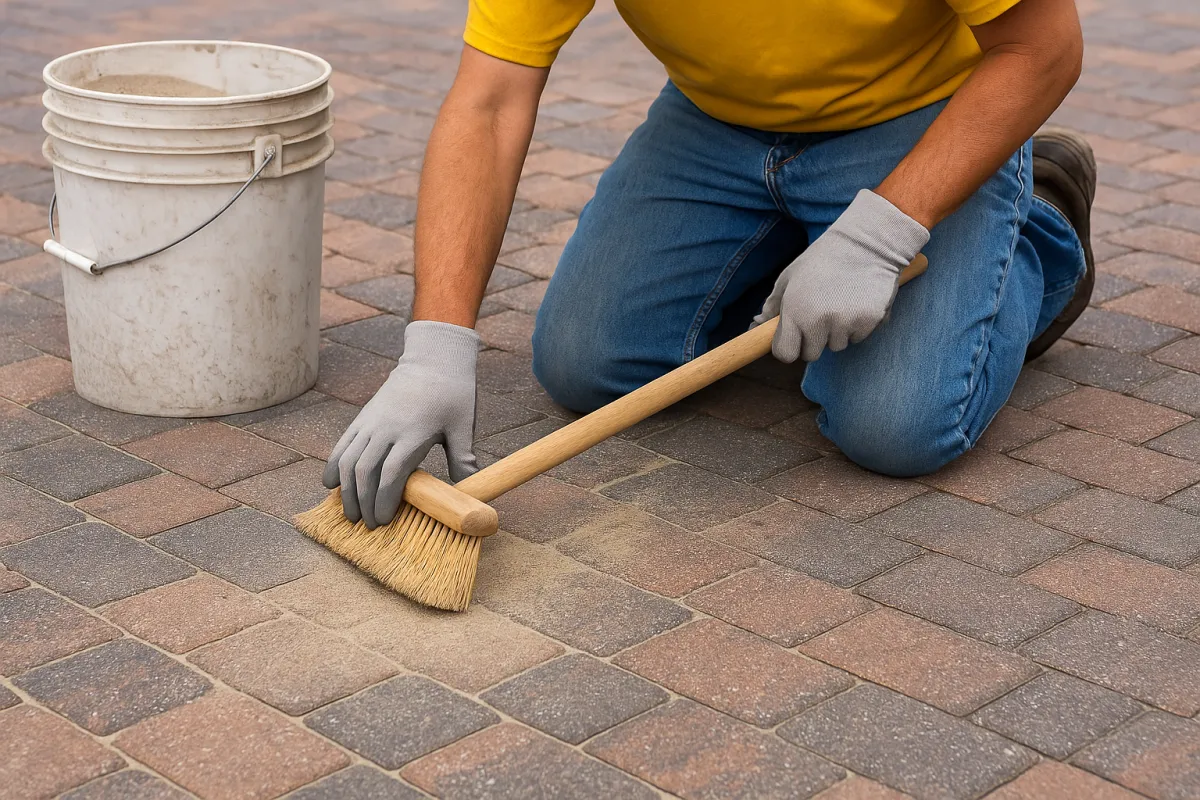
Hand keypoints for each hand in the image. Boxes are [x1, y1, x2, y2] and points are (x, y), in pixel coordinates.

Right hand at [322, 320, 478, 528]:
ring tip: (349, 513)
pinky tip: (330, 484)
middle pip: (365, 471)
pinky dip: (334, 464)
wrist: (434, 358)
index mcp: (413, 433)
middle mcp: (386, 428)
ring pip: (348, 459)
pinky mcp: (363, 416)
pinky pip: (342, 443)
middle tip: (367, 525)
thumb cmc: (453, 393)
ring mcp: (371, 421)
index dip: (384, 499)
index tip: (384, 520)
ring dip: (346, 489)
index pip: (392, 473)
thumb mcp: (463, 425)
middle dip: (363, 502)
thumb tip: (470, 488)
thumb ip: (463, 458)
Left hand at [754, 189, 928, 362]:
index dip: (790, 347)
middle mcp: (818, 322)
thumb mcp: (790, 277)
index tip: (796, 339)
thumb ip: (773, 304)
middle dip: (814, 340)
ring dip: (837, 332)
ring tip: (842, 302)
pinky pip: (858, 337)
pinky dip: (857, 326)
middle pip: (811, 354)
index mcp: (795, 312)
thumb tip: (757, 324)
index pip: (786, 354)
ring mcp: (845, 323)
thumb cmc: (823, 259)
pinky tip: (858, 302)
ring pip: (836, 346)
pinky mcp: (869, 322)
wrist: (866, 243)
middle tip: (821, 313)